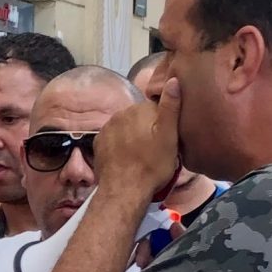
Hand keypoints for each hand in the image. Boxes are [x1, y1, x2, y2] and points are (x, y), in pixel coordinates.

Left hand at [97, 76, 183, 202]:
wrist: (124, 191)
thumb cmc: (152, 166)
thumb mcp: (170, 137)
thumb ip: (171, 107)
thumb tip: (172, 80)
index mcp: (140, 109)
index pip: (155, 108)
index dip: (163, 123)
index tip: (167, 139)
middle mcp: (121, 113)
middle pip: (139, 117)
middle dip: (147, 129)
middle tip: (155, 150)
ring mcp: (107, 128)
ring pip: (125, 127)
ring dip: (133, 137)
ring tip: (141, 156)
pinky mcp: (98, 142)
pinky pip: (113, 138)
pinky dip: (119, 145)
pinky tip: (127, 158)